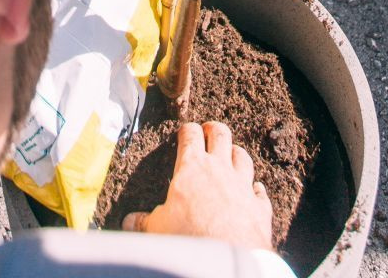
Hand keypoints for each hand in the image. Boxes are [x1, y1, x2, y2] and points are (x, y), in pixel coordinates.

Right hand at [123, 122, 272, 249]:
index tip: (184, 132)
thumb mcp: (157, 229)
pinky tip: (254, 189)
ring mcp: (242, 185)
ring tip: (230, 155)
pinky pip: (259, 190)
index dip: (186, 130)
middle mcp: (220, 168)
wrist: (226, 259)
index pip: (190, 134)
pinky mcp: (259, 205)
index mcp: (192, 167)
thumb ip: (143, 222)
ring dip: (236, 154)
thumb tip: (128, 221)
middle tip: (208, 131)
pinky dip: (255, 188)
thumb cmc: (188, 238)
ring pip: (242, 156)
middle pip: (220, 134)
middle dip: (213, 130)